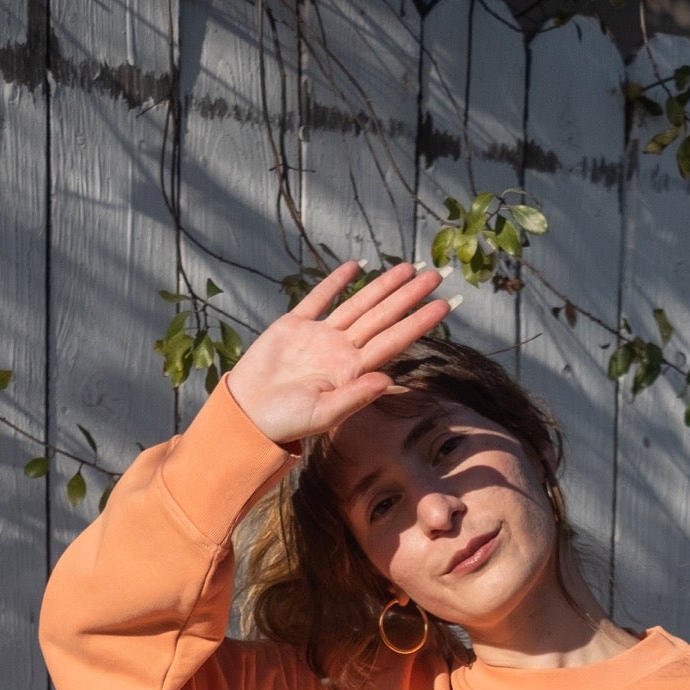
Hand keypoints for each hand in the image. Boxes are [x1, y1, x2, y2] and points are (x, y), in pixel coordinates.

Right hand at [223, 260, 453, 449]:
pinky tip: (356, 267)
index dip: (418, 322)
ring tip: (407, 268)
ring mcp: (319, 336)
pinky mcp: (293, 326)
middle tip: (434, 275)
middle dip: (408, 296)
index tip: (442, 305)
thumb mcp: (323, 414)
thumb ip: (355, 397)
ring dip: (382, 287)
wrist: (247, 414)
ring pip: (358, 304)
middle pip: (382, 317)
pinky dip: (336, 282)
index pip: (393, 341)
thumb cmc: (286, 422)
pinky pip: (319, 298)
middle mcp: (341, 351)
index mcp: (351, 371)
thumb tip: (388, 380)